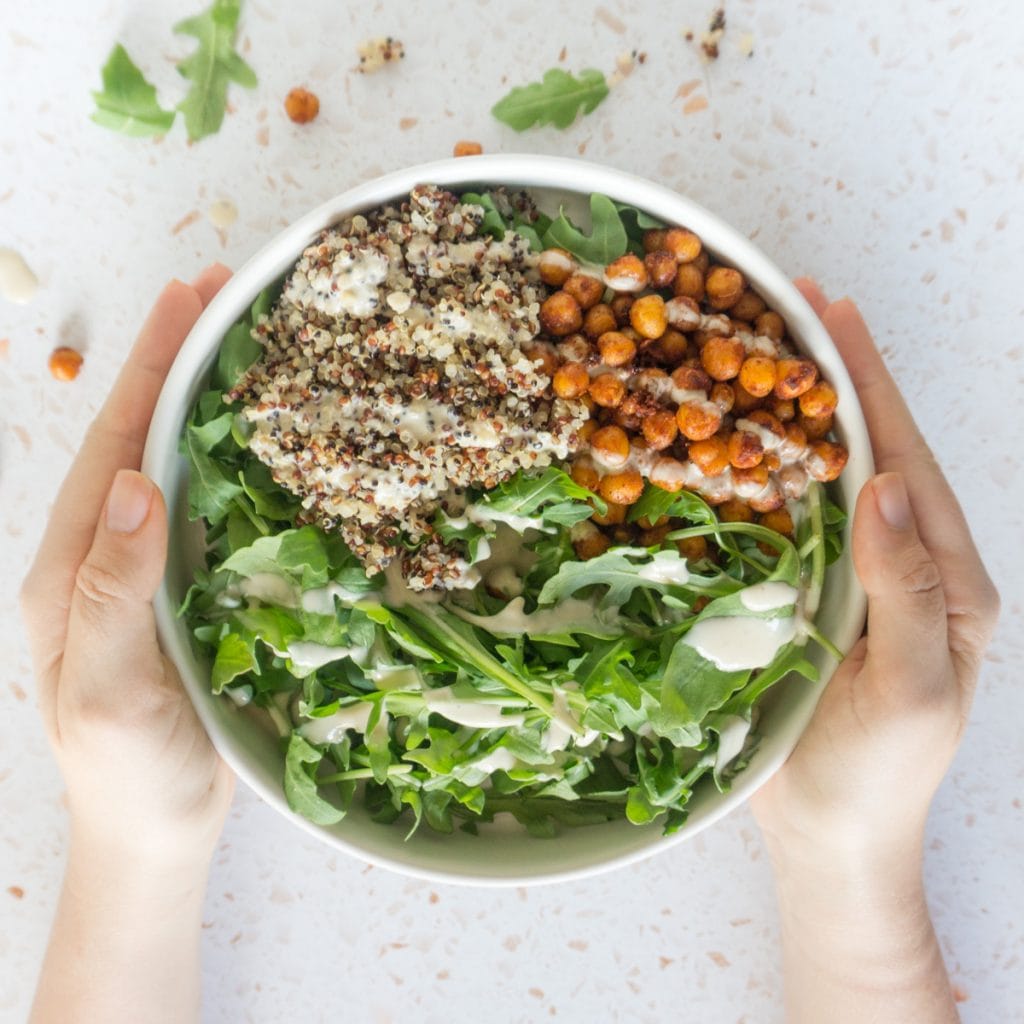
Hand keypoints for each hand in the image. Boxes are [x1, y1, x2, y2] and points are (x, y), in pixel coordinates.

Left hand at [21, 265, 235, 870]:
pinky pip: (207, 511)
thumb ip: (110, 593)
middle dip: (174, 363)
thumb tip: (132, 485)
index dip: (149, 370)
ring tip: (245, 344)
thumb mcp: (108, 690)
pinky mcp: (185, 593)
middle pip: (138, 440)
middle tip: (220, 294)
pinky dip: (232, 460)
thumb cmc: (128, 773)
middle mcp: (103, 557)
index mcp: (70, 570)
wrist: (153, 832)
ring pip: (173, 468)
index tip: (185, 300)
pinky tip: (265, 439)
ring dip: (204, 401)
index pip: (111, 447)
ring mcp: (145, 573)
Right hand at [751, 281, 998, 863]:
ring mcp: (846, 581)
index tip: (833, 316)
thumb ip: (908, 592)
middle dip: (833, 379)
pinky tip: (726, 446)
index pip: (907, 463)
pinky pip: (779, 526)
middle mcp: (898, 567)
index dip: (872, 386)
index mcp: (947, 581)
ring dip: (790, 418)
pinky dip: (755, 478)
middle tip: (790, 307)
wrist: (831, 839)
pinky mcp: (798, 600)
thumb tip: (879, 486)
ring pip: (819, 483)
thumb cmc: (880, 776)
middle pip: (867, 454)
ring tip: (754, 355)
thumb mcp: (915, 691)